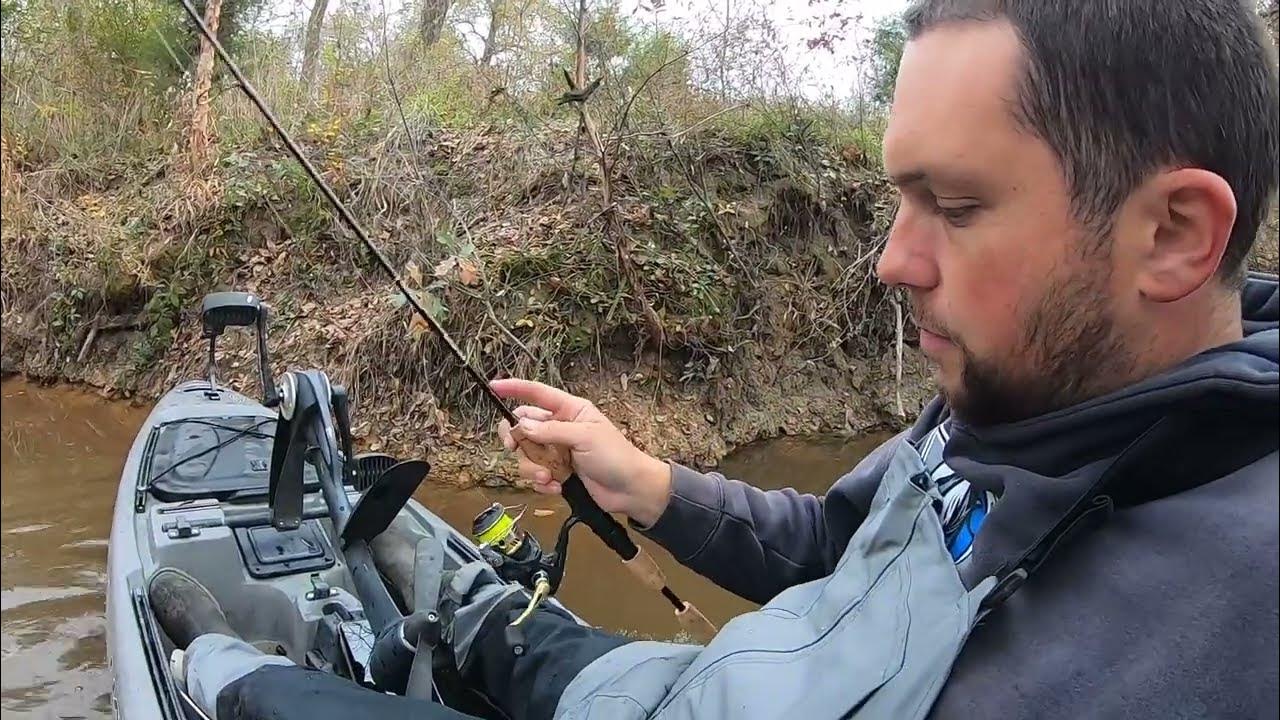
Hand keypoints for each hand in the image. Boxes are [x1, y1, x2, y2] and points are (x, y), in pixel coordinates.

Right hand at [490, 378, 672, 526]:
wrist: (631, 490)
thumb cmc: (616, 456)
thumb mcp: (585, 437)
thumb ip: (551, 431)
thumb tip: (521, 427)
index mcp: (570, 410)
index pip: (537, 393)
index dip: (514, 388)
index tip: (493, 386)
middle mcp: (560, 428)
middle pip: (523, 427)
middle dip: (517, 440)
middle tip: (514, 447)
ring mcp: (557, 451)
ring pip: (526, 454)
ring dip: (532, 468)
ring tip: (549, 477)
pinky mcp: (558, 472)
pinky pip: (536, 475)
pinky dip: (542, 483)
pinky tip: (556, 487)